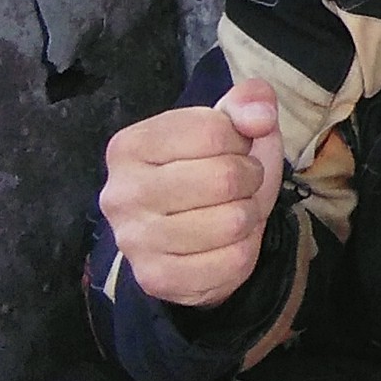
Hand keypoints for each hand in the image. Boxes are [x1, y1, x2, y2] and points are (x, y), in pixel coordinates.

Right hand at [99, 79, 284, 308]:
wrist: (197, 236)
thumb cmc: (212, 168)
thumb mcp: (232, 126)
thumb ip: (249, 102)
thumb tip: (260, 116)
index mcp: (129, 145)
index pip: (213, 131)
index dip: (240, 141)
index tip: (231, 150)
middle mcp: (120, 193)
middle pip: (224, 178)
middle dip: (249, 179)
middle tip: (238, 185)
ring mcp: (134, 241)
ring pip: (231, 221)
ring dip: (247, 216)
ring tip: (230, 211)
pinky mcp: (156, 279)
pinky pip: (231, 262)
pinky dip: (242, 251)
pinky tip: (222, 244)